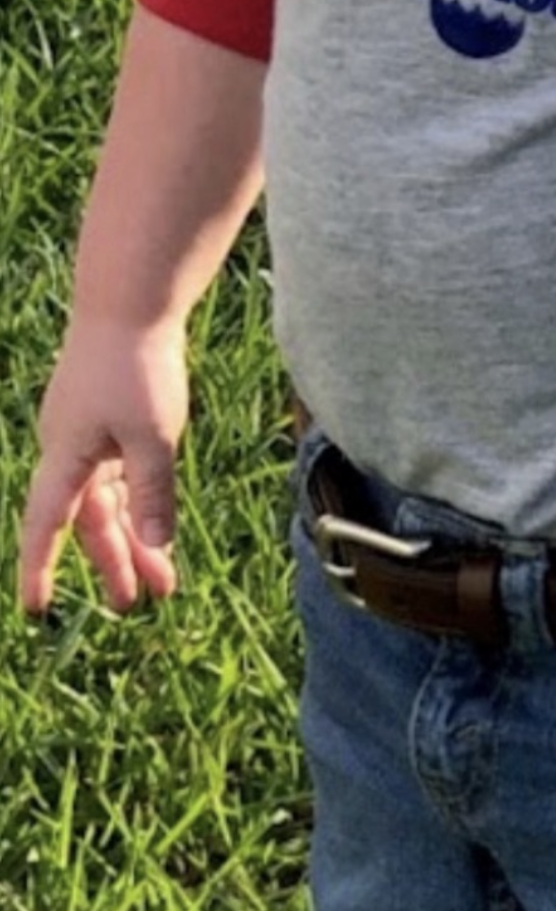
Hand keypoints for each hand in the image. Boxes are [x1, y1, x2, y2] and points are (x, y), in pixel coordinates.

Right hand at [20, 317, 188, 613]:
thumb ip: (152, 492)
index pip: (46, 526)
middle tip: (136, 603)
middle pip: (88, 519)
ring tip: (164, 580)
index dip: (39, 568)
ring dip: (133, 536)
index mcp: (66, 458)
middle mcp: (69, 451)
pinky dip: (136, 500)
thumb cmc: (137, 366)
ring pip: (107, 499)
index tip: (36, 608)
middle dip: (113, 561)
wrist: (131, 302)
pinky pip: (118, 474)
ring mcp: (88, 434)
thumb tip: (153, 545)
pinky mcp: (107, 419)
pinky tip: (156, 524)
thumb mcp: (153, 436)